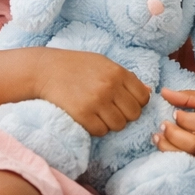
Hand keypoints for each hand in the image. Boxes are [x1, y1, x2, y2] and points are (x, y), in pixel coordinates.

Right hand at [33, 50, 150, 135]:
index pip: (144, 97)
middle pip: (134, 114)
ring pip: (119, 125)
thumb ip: (126, 77)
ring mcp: (97, 101)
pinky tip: (89, 119)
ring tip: (99, 115)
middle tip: (111, 111)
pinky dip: (97, 129)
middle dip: (125, 115)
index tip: (125, 103)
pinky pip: (101, 131)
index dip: (137, 103)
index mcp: (118, 72)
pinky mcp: (82, 114)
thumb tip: (149, 92)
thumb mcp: (104, 64)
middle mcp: (110, 86)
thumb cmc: (76, 66)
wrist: (45, 70)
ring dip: (111, 124)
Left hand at [153, 88, 194, 174]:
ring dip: (168, 148)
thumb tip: (164, 92)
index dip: (185, 119)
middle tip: (163, 125)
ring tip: (157, 137)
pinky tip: (165, 148)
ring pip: (190, 159)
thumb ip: (188, 96)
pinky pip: (189, 168)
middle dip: (173, 135)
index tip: (175, 113)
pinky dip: (173, 159)